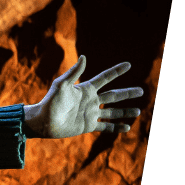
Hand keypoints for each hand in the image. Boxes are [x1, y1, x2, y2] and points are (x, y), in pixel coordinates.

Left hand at [23, 56, 143, 137]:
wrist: (43, 122)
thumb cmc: (50, 102)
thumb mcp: (61, 85)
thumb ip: (74, 72)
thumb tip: (84, 57)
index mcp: (86, 89)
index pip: (105, 78)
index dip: (116, 71)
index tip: (128, 65)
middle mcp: (91, 101)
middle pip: (113, 95)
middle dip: (127, 93)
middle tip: (141, 91)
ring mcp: (90, 113)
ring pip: (112, 112)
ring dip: (125, 112)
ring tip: (138, 111)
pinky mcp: (88, 125)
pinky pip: (105, 126)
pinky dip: (116, 127)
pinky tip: (127, 128)